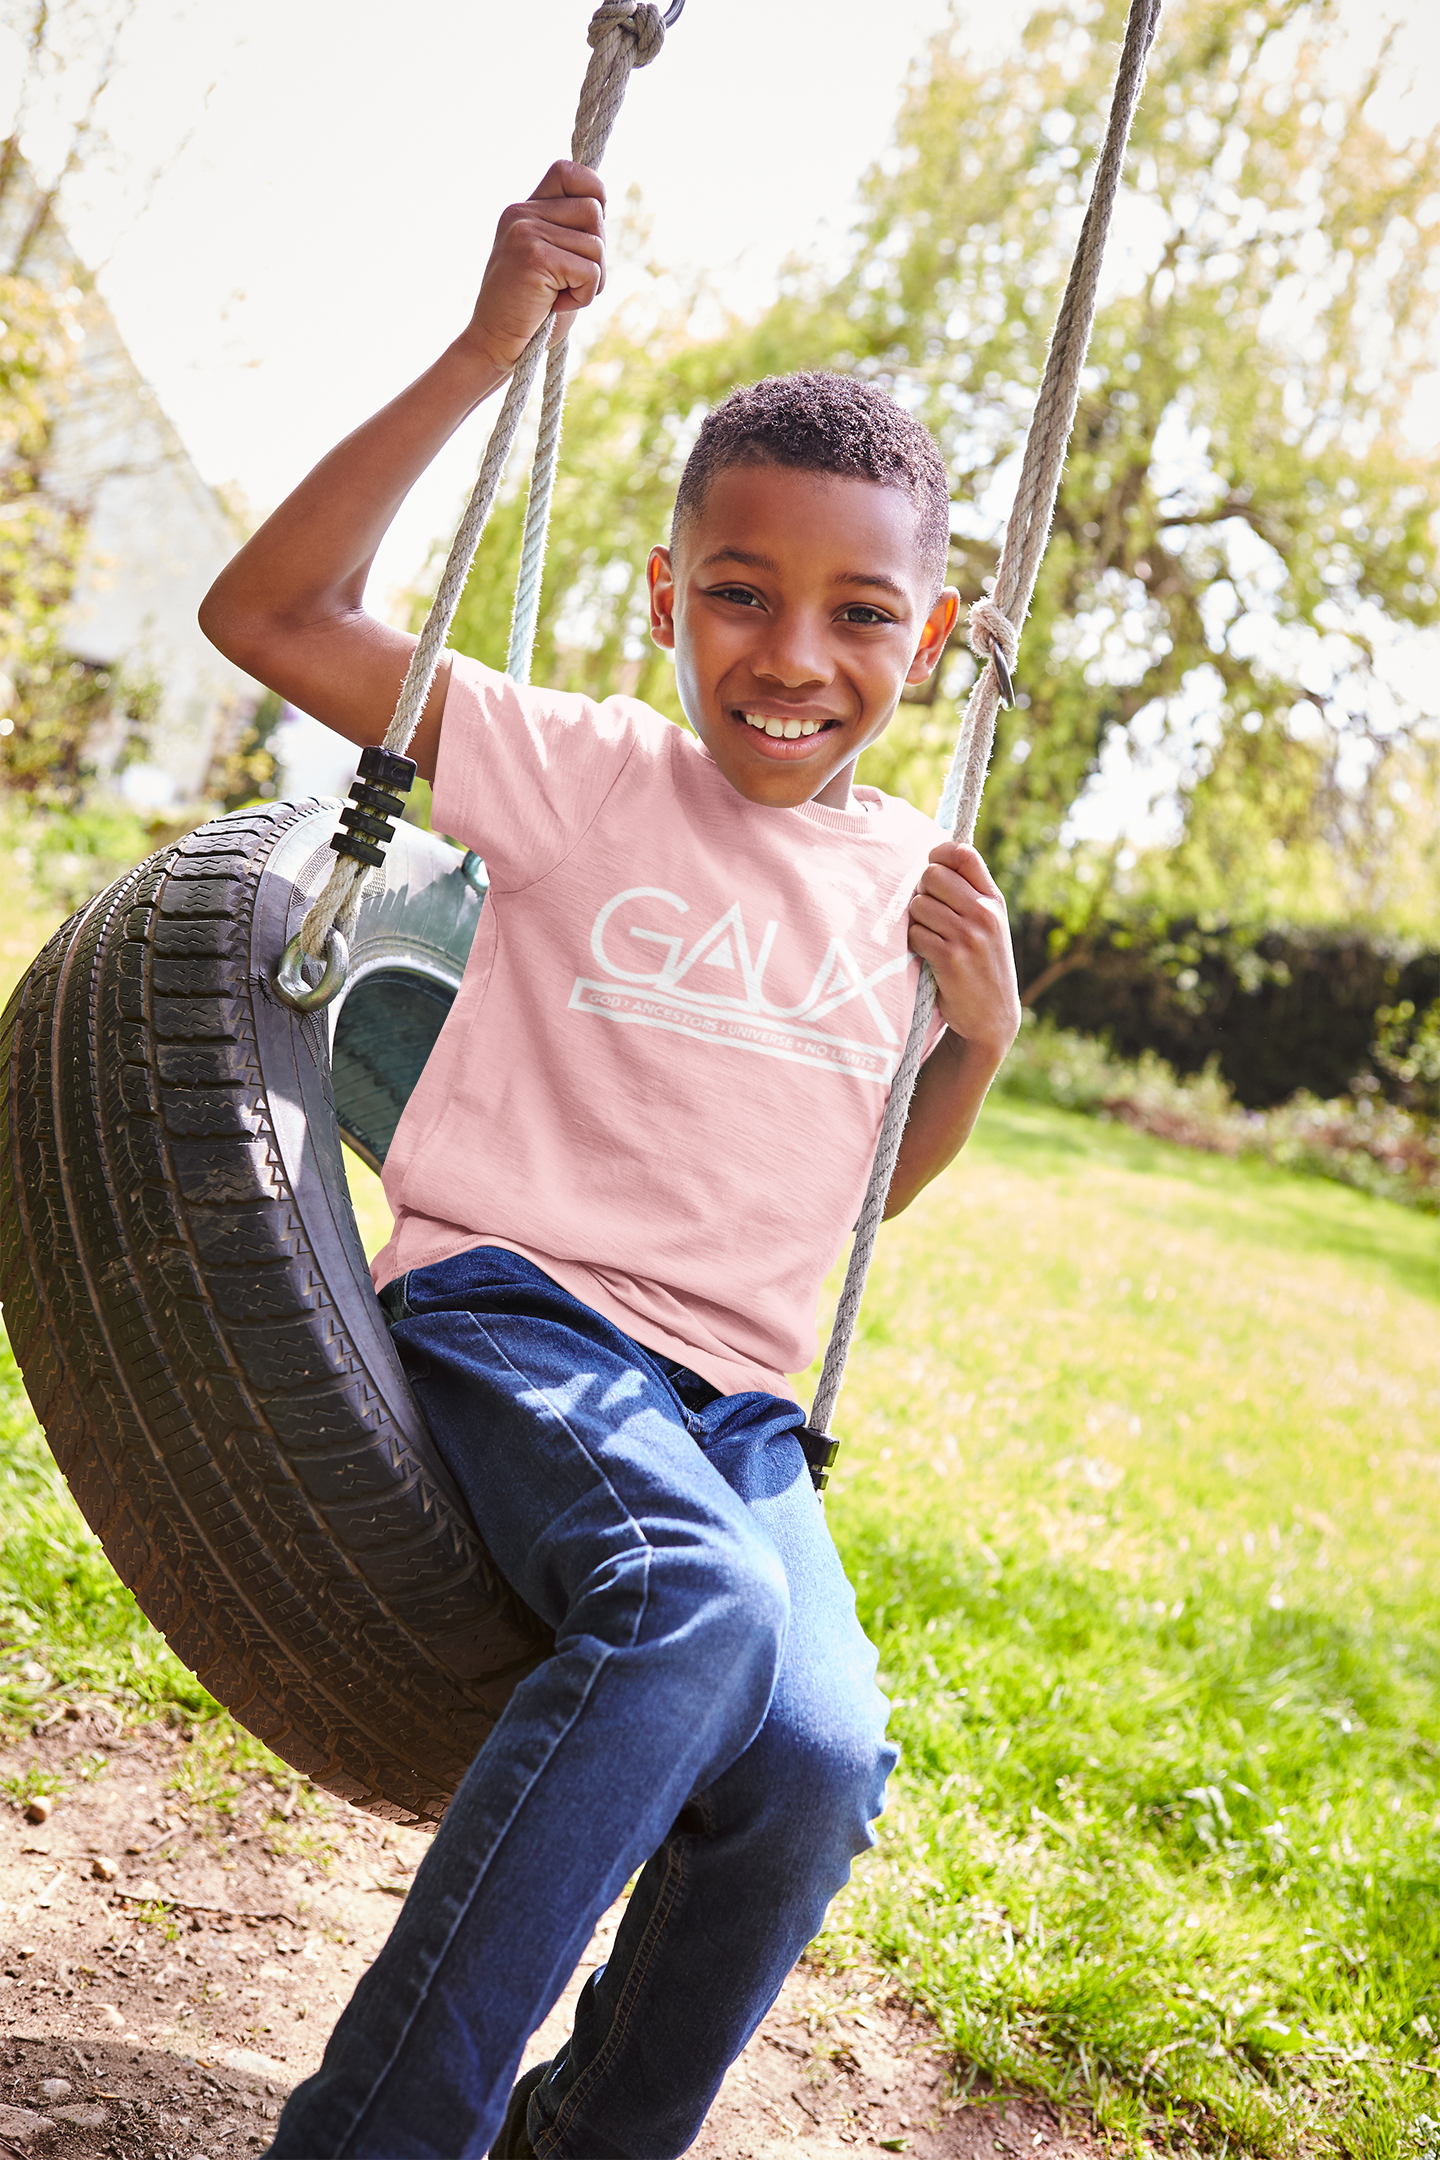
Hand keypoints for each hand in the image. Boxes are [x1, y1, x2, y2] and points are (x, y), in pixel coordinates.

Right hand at [461, 161, 606, 376]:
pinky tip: (556, 305)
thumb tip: (601, 205)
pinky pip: (590, 270)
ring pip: (596, 243)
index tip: (591, 228)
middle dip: (596, 254)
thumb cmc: (529, 310)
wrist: (494, 344)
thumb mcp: (550, 260)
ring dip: (591, 280)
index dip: (593, 192)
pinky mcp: (535, 257)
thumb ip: (568, 231)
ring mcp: (526, 232)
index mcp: (524, 208)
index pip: (569, 171)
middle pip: (594, 211)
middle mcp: (522, 213)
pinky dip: (584, 296)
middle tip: (569, 282)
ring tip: (560, 295)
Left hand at [907, 841, 1021, 1058]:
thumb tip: (933, 862)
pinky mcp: (949, 959)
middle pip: (932, 875)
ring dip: (916, 922)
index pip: (964, 853)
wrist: (992, 1016)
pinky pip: (915, 934)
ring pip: (918, 905)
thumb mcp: (990, 925)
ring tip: (931, 938)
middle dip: (921, 892)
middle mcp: (984, 914)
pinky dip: (915, 944)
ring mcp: (968, 936)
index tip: (932, 870)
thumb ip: (970, 894)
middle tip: (929, 914)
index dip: (939, 855)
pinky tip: (928, 955)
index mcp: (993, 900)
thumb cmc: (982, 964)